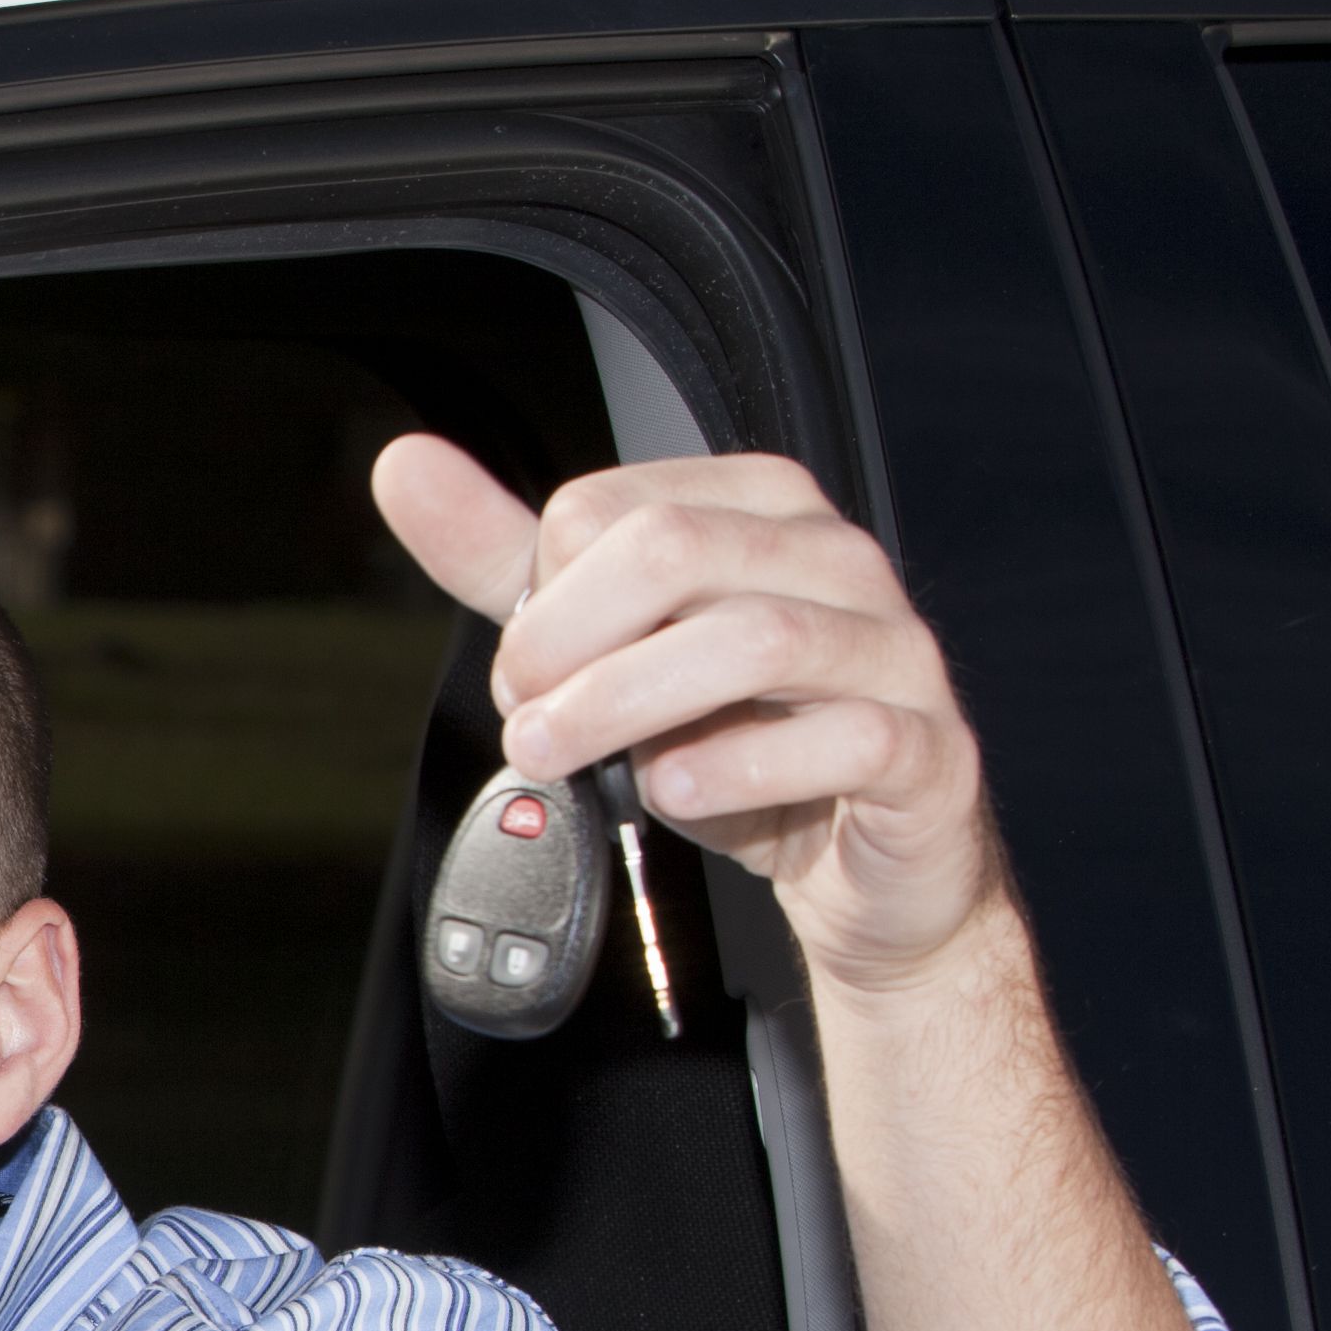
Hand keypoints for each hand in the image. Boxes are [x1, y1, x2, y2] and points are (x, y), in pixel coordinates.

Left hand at [370, 438, 1000, 995]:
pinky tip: (677, 791)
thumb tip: (407, 466)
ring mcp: (892, 651)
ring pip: (756, 640)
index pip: (608, 511)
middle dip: (565, 645)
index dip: (538, 601)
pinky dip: (738, 769)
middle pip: (672, 554)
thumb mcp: (605, 652)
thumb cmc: (737, 745)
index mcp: (757, 511)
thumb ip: (508, 564)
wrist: (855, 865)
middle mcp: (834, 560)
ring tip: (568, 759)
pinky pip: (843, 739)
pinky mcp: (924, 750)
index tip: (526, 676)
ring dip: (625, 706)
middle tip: (527, 722)